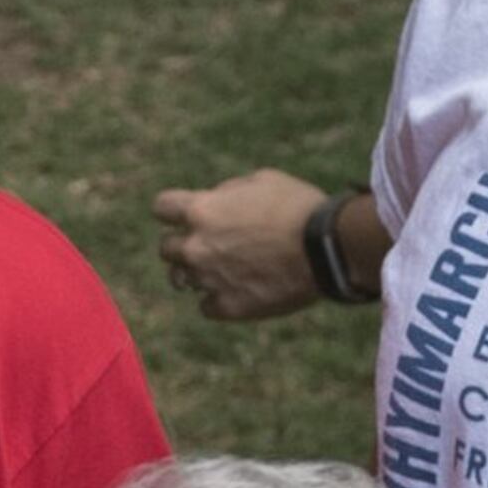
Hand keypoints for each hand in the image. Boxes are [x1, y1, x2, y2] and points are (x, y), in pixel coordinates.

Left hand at [151, 169, 328, 320]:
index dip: (174, 210)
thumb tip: (216, 201)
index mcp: (201, 210)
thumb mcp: (262, 180)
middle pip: (165, 248)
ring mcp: (209, 279)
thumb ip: (228, 192)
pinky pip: (206, 306)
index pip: (161, 208)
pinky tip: (238, 290)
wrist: (326, 248)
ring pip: (180, 280)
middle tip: (210, 244)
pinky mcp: (228, 307)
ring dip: (195, 273)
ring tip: (222, 269)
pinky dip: (217, 299)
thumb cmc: (299, 207)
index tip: (187, 215)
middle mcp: (197, 246)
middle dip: (183, 244)